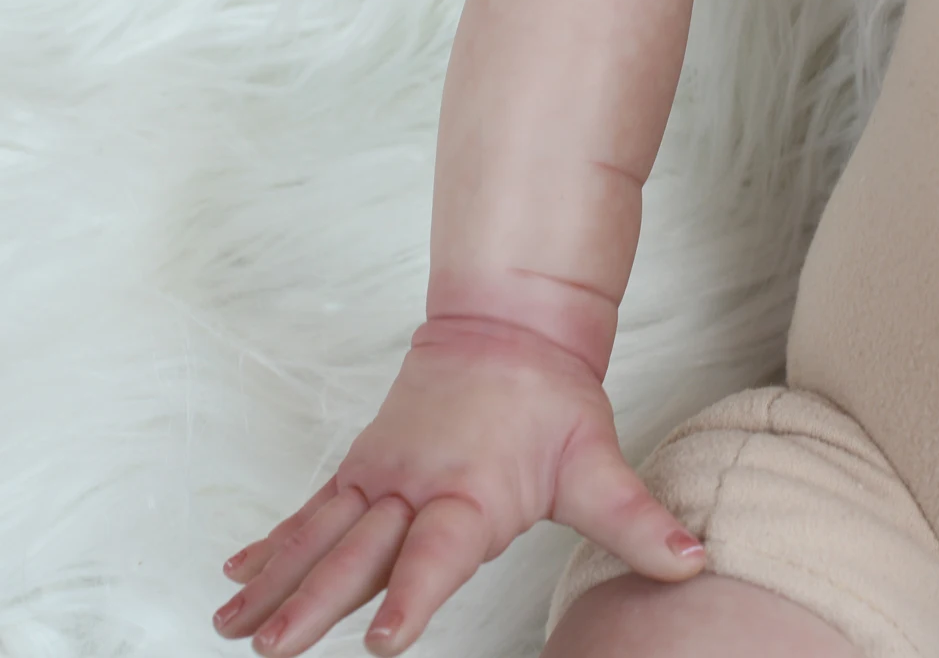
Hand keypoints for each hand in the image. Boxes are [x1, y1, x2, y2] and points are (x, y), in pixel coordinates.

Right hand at [212, 318, 704, 656]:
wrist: (505, 326)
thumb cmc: (548, 397)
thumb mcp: (595, 458)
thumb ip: (636, 518)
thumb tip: (696, 564)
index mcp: (471, 490)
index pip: (439, 552)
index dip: (412, 594)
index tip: (381, 639)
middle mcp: (416, 483)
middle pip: (359, 549)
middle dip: (311, 601)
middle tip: (266, 647)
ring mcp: (383, 470)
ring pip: (320, 529)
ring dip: (275, 575)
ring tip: (228, 619)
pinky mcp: (366, 461)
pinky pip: (314, 504)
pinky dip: (276, 537)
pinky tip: (240, 567)